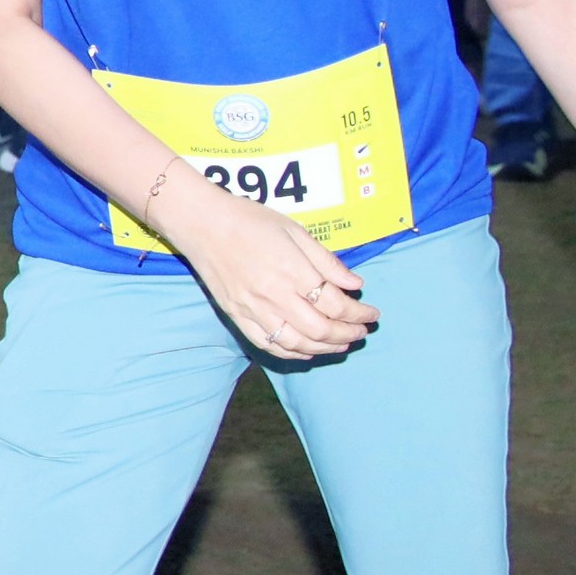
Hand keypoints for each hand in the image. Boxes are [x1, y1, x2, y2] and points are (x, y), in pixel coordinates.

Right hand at [166, 187, 379, 360]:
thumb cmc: (250, 220)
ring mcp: (254, 309)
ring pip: (297, 343)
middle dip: (348, 334)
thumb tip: (355, 284)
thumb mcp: (295, 231)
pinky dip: (293, 353)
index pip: (336, 304)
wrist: (203, 224)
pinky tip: (308, 350)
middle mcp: (275, 295)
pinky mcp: (238, 316)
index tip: (372, 313)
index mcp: (293, 271)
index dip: (359, 313)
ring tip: (341, 344)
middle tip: (361, 331)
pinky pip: (269, 345)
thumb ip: (326, 261)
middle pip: (320, 329)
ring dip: (325, 348)